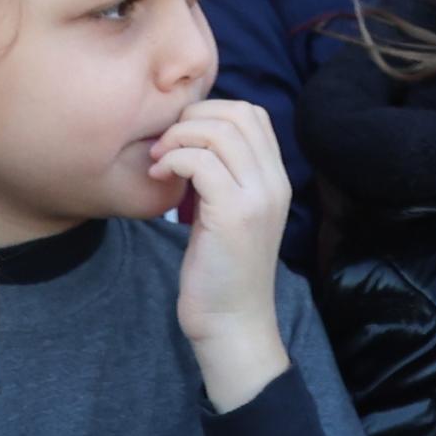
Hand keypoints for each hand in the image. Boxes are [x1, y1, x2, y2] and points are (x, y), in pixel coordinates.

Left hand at [153, 99, 296, 410]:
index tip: (181, 139)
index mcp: (276, 180)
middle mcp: (275, 183)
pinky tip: (160, 177)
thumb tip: (191, 144)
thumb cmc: (221, 273)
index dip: (211, 112)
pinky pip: (201, 162)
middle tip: (166, 144)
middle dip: (192, 118)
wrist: (232, 323)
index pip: (253, 114)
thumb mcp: (228, 216)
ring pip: (219, 132)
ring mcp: (258, 198)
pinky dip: (174, 161)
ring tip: (160, 160)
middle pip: (238, 114)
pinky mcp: (234, 215)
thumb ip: (222, 179)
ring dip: (179, 138)